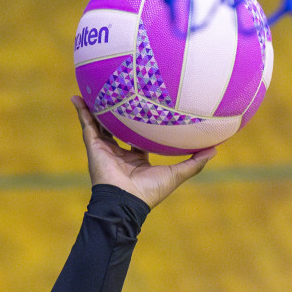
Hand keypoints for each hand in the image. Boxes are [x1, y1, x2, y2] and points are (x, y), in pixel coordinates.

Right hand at [72, 97, 214, 207]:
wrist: (126, 203)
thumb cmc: (151, 192)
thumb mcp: (177, 174)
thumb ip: (194, 163)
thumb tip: (215, 148)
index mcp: (136, 159)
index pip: (137, 138)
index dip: (141, 124)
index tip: (146, 108)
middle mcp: (120, 153)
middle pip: (117, 127)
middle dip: (117, 113)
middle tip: (120, 93)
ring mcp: (105, 149)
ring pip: (99, 123)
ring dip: (96, 107)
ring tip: (94, 88)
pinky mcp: (94, 147)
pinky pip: (86, 125)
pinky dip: (81, 111)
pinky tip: (76, 97)